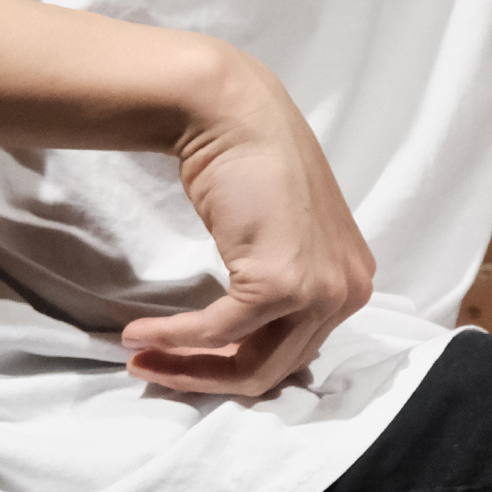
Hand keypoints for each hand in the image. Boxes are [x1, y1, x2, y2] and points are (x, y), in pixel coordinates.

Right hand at [123, 50, 375, 396]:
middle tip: (152, 369)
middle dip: (207, 377)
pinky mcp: (282, 285)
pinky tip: (140, 335)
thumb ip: (279, 287)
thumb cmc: (250, 161)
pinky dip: (176, 339)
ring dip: (187, 366)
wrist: (233, 114)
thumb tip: (243, 339)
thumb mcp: (282, 236)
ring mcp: (322, 291)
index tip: (184, 362)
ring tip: (141, 358)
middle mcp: (349, 292)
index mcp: (351, 281)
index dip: (235, 366)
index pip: (295, 350)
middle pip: (276, 368)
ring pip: (251, 364)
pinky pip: (220, 332)